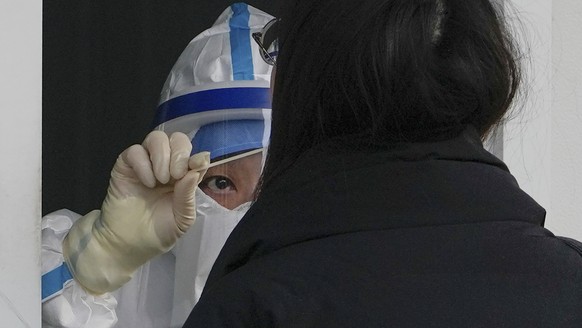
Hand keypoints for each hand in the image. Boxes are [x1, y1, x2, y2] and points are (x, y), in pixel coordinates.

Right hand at [63, 131, 208, 294]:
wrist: (129, 245)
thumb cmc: (158, 232)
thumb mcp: (183, 218)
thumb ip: (189, 194)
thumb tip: (197, 167)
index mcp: (184, 177)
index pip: (193, 155)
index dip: (196, 158)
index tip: (195, 167)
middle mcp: (166, 166)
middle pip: (177, 139)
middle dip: (180, 153)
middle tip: (175, 176)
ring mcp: (145, 164)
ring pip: (157, 138)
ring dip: (162, 157)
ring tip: (161, 180)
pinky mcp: (125, 166)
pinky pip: (135, 151)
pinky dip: (144, 164)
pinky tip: (147, 182)